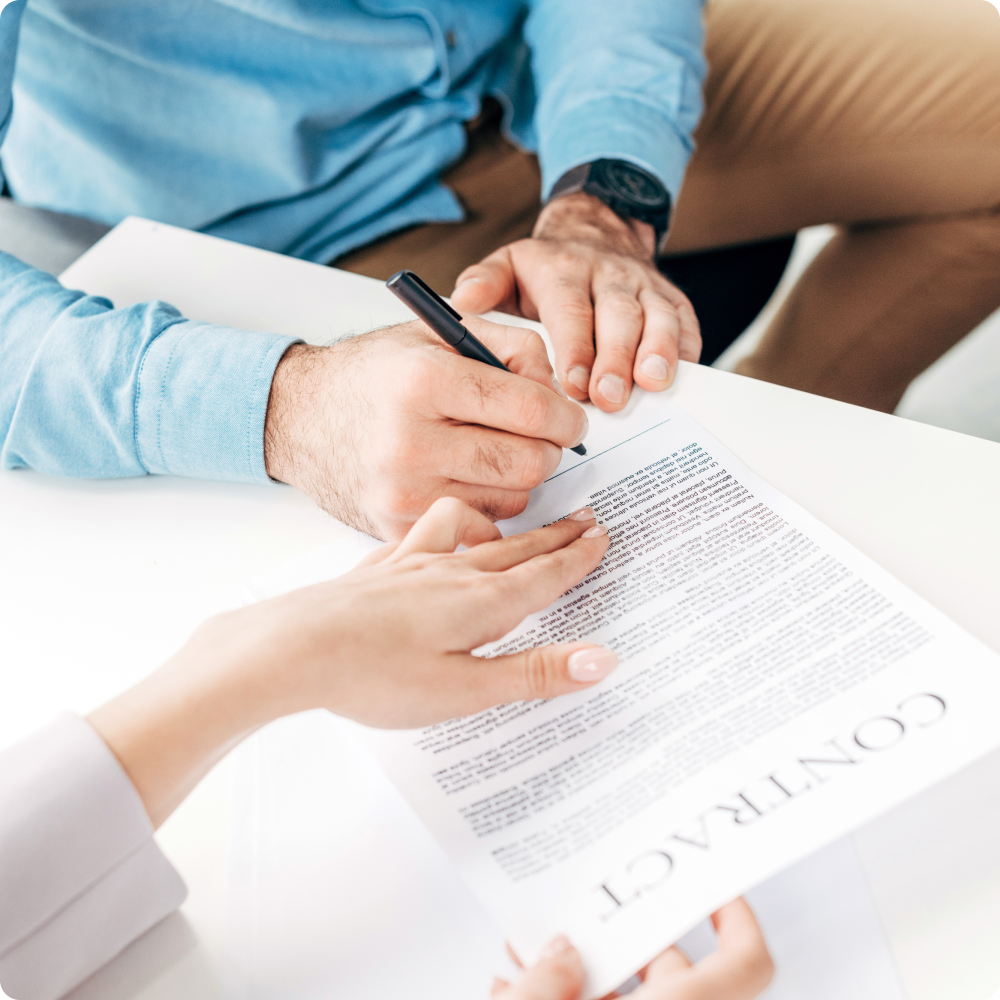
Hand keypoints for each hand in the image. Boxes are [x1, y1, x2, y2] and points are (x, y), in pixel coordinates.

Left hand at [89, 499, 615, 826]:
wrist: (293, 647)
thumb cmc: (375, 676)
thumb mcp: (465, 690)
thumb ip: (534, 672)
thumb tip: (602, 659)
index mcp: (480, 603)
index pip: (544, 575)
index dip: (577, 558)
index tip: (602, 536)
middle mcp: (450, 573)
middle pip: (516, 550)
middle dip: (554, 536)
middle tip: (584, 518)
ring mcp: (411, 565)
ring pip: (471, 535)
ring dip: (501, 529)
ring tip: (512, 530)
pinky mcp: (377, 569)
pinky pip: (421, 535)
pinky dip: (442, 529)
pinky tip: (433, 539)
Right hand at [264, 318, 588, 540]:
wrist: (297, 417)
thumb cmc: (375, 373)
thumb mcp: (439, 334)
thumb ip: (512, 348)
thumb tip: (561, 394)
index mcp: (423, 381)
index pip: (531, 410)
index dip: (566, 416)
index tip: (570, 419)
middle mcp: (410, 441)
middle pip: (529, 463)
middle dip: (549, 449)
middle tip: (539, 436)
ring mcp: (402, 491)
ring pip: (512, 499)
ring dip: (518, 477)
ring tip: (493, 450)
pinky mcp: (398, 526)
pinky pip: (480, 524)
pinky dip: (489, 503)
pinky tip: (468, 477)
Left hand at [451, 192, 700, 412]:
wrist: (595, 231)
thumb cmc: (545, 268)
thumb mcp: (507, 265)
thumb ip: (485, 283)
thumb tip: (463, 300)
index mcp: (564, 270)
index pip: (571, 310)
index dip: (576, 348)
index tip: (573, 385)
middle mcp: (610, 276)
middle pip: (619, 317)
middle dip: (617, 359)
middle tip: (609, 399)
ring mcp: (646, 287)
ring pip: (660, 317)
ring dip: (659, 352)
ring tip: (654, 384)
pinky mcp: (673, 300)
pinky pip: (688, 324)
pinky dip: (688, 351)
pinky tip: (684, 378)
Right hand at [495, 899, 772, 999]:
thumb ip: (543, 983)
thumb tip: (562, 955)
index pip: (745, 962)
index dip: (737, 915)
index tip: (708, 879)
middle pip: (672, 969)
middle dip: (619, 934)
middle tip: (578, 910)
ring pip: (632, 996)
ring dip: (583, 973)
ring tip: (529, 957)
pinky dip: (573, 998)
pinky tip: (518, 988)